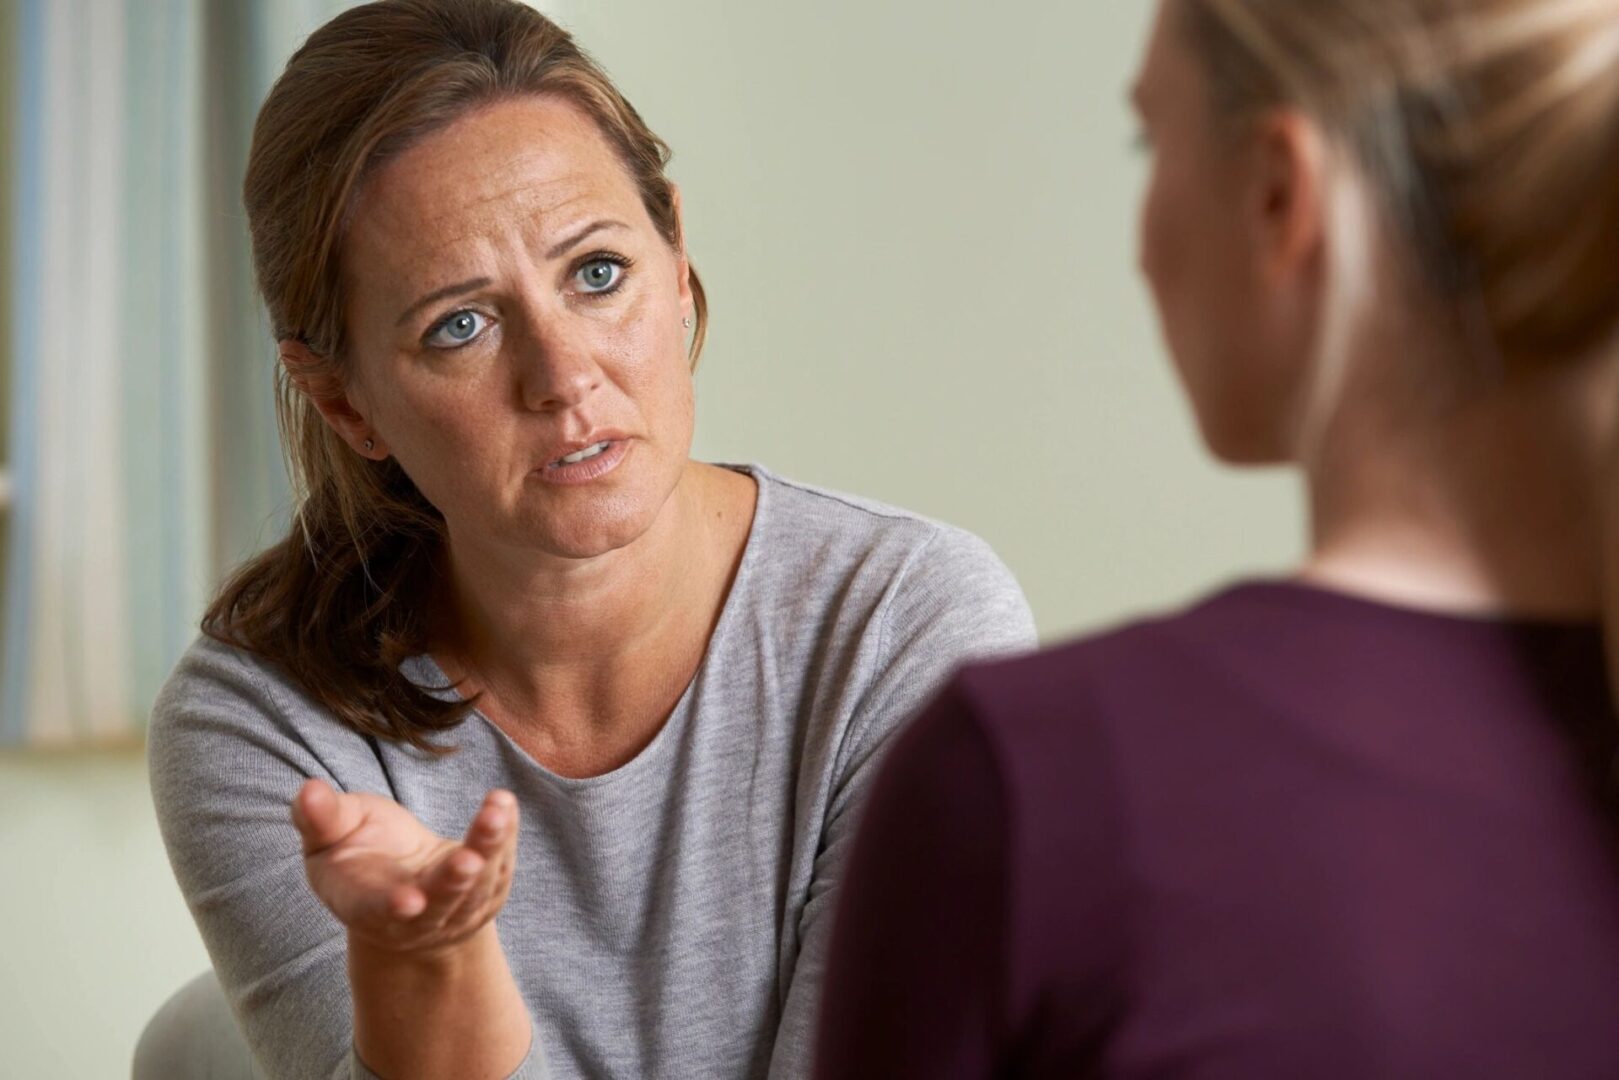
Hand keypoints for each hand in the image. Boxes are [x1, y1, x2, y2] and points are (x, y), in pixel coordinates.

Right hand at [289, 779, 518, 955]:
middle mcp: (416, 917)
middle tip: (468, 862)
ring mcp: (456, 909)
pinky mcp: (488, 891)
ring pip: (477, 883)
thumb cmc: (358, 856)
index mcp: (365, 905)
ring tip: (495, 813)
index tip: (409, 902)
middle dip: (453, 882)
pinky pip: (500, 863)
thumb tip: (308, 791)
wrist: (404, 888)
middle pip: (439, 902)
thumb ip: (319, 818)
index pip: (377, 911)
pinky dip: (504, 834)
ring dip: (488, 848)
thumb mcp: (330, 837)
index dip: (390, 907)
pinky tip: (503, 803)